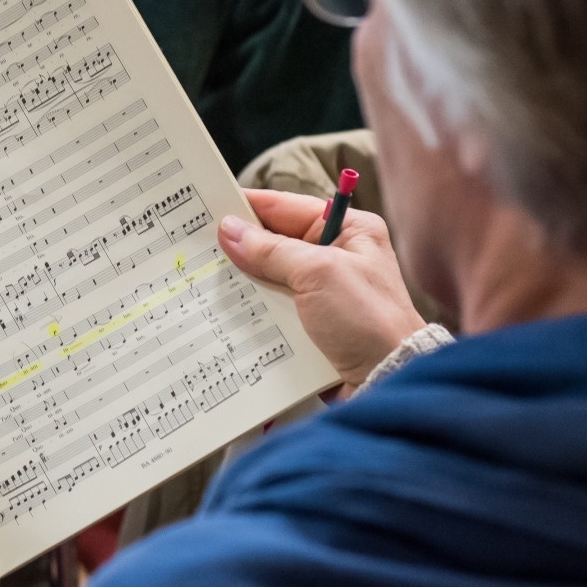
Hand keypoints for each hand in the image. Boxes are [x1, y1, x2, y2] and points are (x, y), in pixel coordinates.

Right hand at [219, 188, 426, 388]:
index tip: (209, 207)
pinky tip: (225, 312)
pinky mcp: (314, 323)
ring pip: (270, 277)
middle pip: (275, 243)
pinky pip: (275, 308)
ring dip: (243, 282)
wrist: (389, 379)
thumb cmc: (367, 320)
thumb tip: (230, 230)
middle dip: (239, 247)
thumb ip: (271, 250)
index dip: (247, 207)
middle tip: (197, 248)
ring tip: (202, 279)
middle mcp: (337, 256)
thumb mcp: (317, 273)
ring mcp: (324, 291)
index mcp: (348, 230)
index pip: (286, 207)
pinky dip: (254, 310)